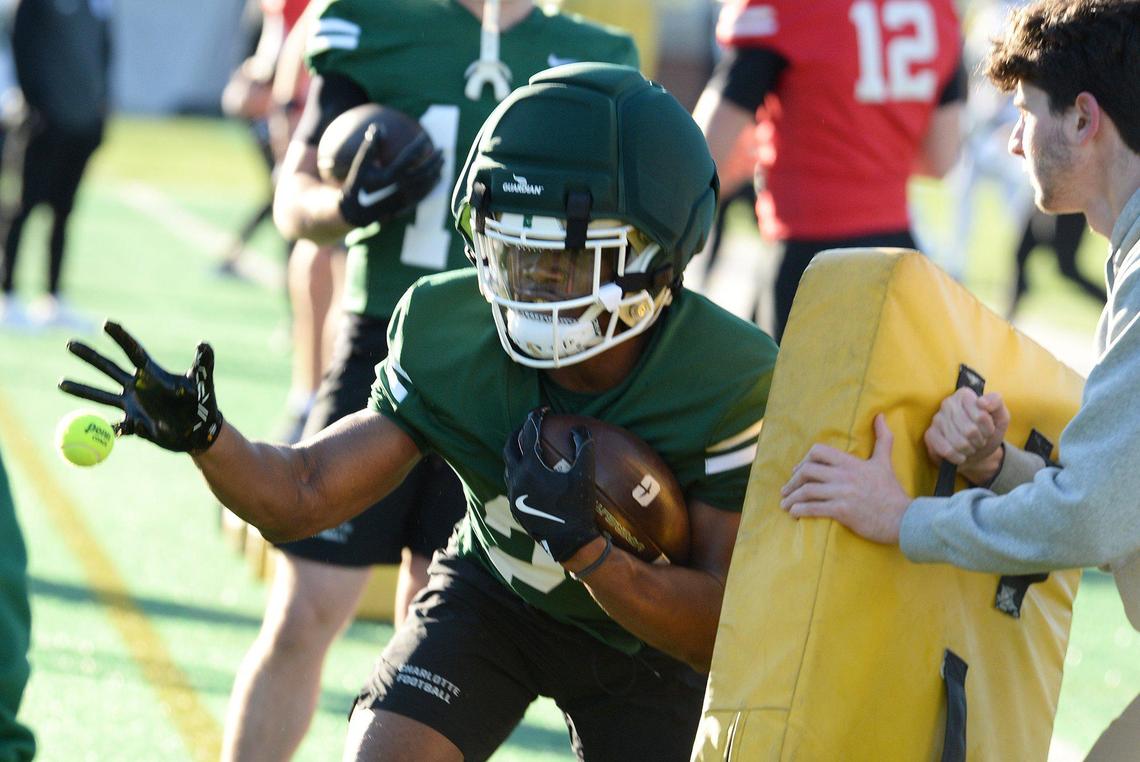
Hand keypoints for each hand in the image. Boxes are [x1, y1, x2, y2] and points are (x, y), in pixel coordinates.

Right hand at [58, 321, 223, 453]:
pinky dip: (109, 429)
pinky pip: (116, 427)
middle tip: (69, 343)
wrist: (200, 430)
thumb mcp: (201, 382)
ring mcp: (133, 405)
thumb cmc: (202, 401)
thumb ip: (203, 364)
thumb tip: (204, 344)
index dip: (120, 337)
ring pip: (102, 396)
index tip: (106, 323)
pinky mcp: (134, 425)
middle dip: (90, 356)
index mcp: (152, 373)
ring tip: (60, 383)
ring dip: (82, 390)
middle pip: (109, 368)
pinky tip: (102, 428)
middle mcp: (137, 386)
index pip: (133, 351)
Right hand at [337, 124, 443, 227]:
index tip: (424, 136)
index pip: (408, 156)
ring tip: (442, 161)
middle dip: (433, 159)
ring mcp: (405, 198)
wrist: (356, 212)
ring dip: (436, 171)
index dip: (417, 145)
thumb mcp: (361, 164)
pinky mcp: (407, 206)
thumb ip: (370, 146)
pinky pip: (425, 194)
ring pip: (426, 183)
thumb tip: (378, 127)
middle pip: (423, 170)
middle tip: (441, 149)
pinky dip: (433, 184)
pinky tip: (438, 177)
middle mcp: (399, 188)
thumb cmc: (358, 183)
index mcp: (388, 176)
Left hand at [503, 407, 599, 562]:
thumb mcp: (585, 475)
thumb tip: (579, 428)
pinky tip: (531, 472)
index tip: (544, 409)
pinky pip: (512, 481)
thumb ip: (583, 447)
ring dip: (516, 451)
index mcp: (530, 467)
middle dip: (519, 431)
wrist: (568, 542)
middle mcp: (516, 477)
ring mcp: (514, 493)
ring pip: (508, 465)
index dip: (536, 417)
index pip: (529, 433)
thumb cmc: (577, 507)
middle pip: (510, 446)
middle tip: (531, 423)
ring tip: (528, 446)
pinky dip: (519, 470)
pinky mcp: (515, 506)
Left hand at [780, 414, 910, 543]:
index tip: (798, 472)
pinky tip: (794, 513)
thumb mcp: (885, 462)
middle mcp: (845, 475)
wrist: (904, 519)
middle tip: (786, 490)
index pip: (818, 452)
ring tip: (785, 505)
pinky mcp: (842, 511)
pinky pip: (814, 508)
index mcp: (851, 463)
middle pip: (807, 471)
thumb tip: (880, 416)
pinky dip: (800, 510)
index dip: (803, 461)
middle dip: (792, 481)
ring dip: (792, 498)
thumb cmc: (892, 492)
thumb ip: (882, 438)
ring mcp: (843, 493)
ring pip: (807, 491)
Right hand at [923, 388, 1008, 484]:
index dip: (988, 428)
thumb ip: (997, 403)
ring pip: (959, 441)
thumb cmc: (987, 433)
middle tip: (979, 440)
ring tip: (970, 447)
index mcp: (964, 395)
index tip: (988, 430)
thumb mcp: (1000, 417)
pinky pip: (947, 450)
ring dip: (969, 449)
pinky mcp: (929, 435)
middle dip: (979, 440)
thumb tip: (982, 402)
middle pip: (970, 430)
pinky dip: (958, 457)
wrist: (976, 454)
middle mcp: (948, 403)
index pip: (981, 415)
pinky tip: (960, 455)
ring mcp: (936, 419)